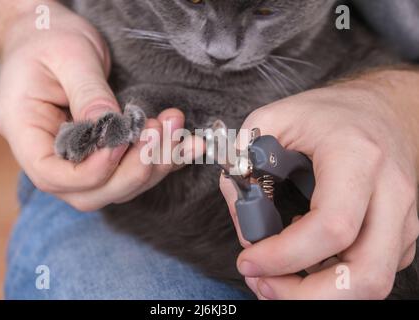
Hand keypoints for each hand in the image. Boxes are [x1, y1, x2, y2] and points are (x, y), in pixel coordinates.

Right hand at [0, 0, 200, 210]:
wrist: (51, 35)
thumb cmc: (49, 39)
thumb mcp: (68, 55)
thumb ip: (88, 92)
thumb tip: (111, 126)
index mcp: (25, 131)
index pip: (51, 174)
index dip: (90, 171)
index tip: (121, 145)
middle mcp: (50, 153)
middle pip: (88, 191)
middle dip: (131, 172)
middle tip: (159, 134)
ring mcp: (78, 157)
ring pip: (115, 186)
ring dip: (152, 165)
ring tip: (174, 129)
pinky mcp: (102, 152)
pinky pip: (130, 169)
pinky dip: (161, 162)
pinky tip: (185, 147)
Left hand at [221, 70, 418, 298]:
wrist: (385, 109)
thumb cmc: (330, 114)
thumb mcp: (276, 118)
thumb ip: (244, 157)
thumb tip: (239, 207)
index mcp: (357, 158)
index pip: (331, 225)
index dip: (285, 255)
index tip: (248, 260)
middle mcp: (391, 193)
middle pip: (365, 274)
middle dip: (306, 295)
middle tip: (263, 284)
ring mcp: (404, 217)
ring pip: (372, 282)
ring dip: (319, 294)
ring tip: (277, 279)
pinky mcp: (403, 232)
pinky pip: (373, 273)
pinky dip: (334, 281)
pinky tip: (306, 261)